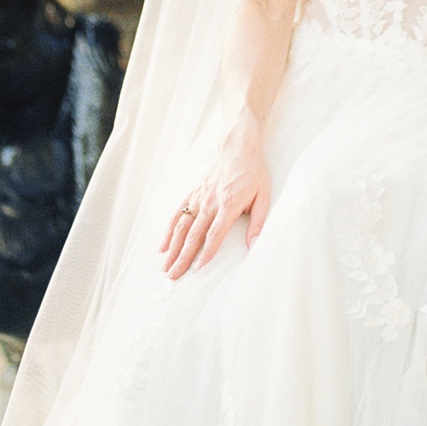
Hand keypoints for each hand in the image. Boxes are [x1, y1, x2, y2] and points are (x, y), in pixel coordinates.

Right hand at [159, 115, 269, 279]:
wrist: (238, 149)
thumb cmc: (253, 174)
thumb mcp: (264, 197)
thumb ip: (258, 222)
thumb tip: (253, 245)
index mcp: (228, 204)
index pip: (215, 233)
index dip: (206, 252)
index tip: (198, 268)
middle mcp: (209, 202)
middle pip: (193, 235)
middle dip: (182, 257)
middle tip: (173, 276)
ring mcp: (198, 198)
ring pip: (181, 227)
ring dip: (172, 248)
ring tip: (165, 266)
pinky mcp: (192, 194)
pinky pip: (176, 214)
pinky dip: (168, 231)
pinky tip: (163, 246)